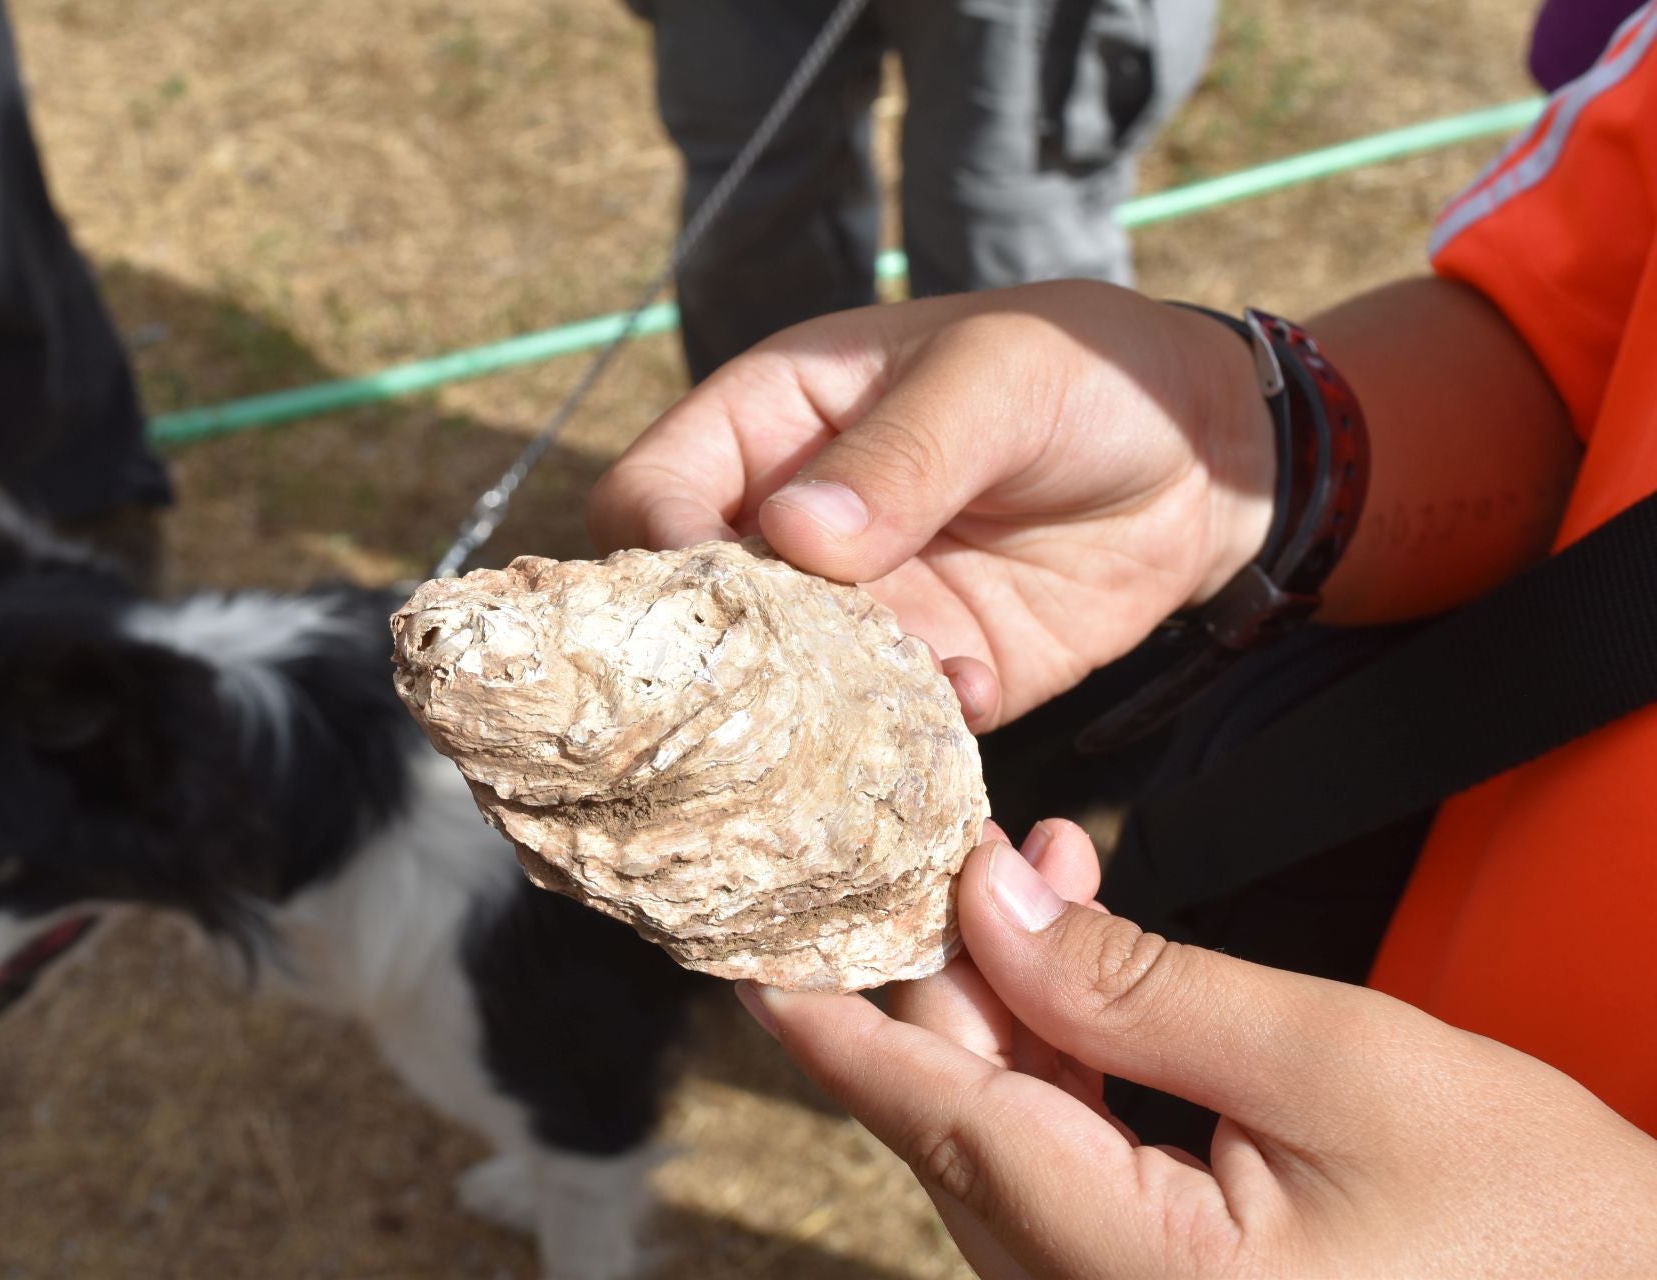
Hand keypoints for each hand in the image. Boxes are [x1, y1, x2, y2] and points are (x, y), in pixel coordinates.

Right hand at [588, 281, 1276, 730]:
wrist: (1208, 458)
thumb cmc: (1087, 372)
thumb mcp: (997, 380)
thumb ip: (906, 450)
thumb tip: (797, 533)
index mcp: (770, 424)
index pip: (648, 497)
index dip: (654, 555)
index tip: (713, 607)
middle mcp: (789, 526)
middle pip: (695, 616)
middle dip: (722, 665)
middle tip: (780, 698)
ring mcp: (853, 610)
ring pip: (776, 691)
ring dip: (813, 718)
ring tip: (887, 710)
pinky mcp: (922, 675)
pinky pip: (872, 731)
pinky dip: (898, 742)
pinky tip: (966, 705)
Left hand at [742, 821, 1656, 1277]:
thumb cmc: (1534, 1222)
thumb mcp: (1332, 1061)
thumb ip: (1136, 983)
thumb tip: (993, 900)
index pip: (935, 1124)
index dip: (830, 1023)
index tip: (745, 948)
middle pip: (959, 1124)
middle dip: (946, 975)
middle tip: (960, 845)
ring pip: (1001, 1142)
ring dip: (1009, 1008)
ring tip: (1039, 876)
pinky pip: (1059, 1173)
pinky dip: (1058, 1068)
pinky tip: (1080, 972)